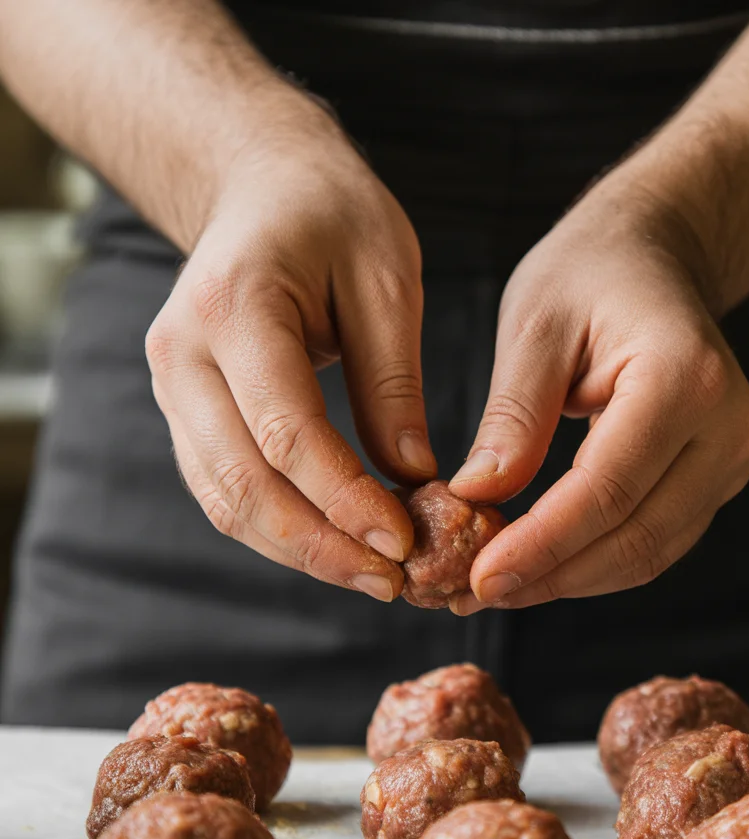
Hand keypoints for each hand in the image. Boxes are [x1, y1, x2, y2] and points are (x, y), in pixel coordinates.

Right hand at [146, 94, 436, 601]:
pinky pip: (223, 489)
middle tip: (393, 581)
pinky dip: (278, 530)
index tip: (405, 543)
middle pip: (244, 484)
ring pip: (226, 501)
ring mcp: (173, 386)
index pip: (287, 433)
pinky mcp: (185, 410)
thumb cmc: (332, 216)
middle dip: (322, 546)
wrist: (260, 185)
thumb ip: (393, 382)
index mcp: (234, 306)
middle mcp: (183, 353)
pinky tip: (334, 547)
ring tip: (372, 578)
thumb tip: (414, 480)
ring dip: (299, 551)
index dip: (346, 501)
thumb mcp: (386, 279)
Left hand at [449, 182, 748, 613]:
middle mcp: (726, 427)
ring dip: (569, 581)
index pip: (608, 490)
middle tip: (473, 594)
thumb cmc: (590, 275)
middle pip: (635, 535)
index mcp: (684, 378)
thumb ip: (512, 416)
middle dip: (551, 576)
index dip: (542, 545)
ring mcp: (730, 458)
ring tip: (495, 589)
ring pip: (647, 552)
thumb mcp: (534, 326)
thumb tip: (477, 498)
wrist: (654, 258)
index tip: (481, 578)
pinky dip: (593, 563)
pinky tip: (538, 568)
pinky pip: (653, 541)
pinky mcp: (714, 479)